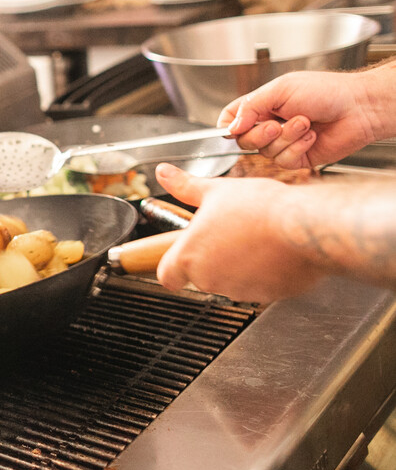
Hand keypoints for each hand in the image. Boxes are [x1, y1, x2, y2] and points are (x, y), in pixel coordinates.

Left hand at [154, 164, 322, 301]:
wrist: (304, 226)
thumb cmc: (260, 209)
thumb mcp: (215, 190)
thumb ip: (185, 187)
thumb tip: (164, 173)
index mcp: (189, 256)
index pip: (167, 275)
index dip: (174, 266)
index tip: (183, 255)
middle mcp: (209, 279)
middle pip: (201, 276)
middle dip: (212, 258)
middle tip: (230, 234)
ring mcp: (239, 290)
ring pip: (231, 282)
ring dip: (238, 266)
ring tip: (253, 239)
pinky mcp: (268, 296)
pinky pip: (260, 286)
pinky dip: (264, 274)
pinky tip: (273, 252)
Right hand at [218, 69, 383, 168]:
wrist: (358, 108)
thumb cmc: (326, 91)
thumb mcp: (280, 89)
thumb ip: (250, 107)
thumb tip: (230, 127)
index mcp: (262, 106)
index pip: (230, 119)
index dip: (229, 126)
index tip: (238, 126)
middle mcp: (270, 125)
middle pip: (243, 140)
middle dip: (260, 134)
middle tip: (277, 123)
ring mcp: (283, 142)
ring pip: (265, 152)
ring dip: (286, 137)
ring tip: (305, 123)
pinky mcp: (298, 157)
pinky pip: (283, 161)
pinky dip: (297, 147)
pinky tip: (311, 136)